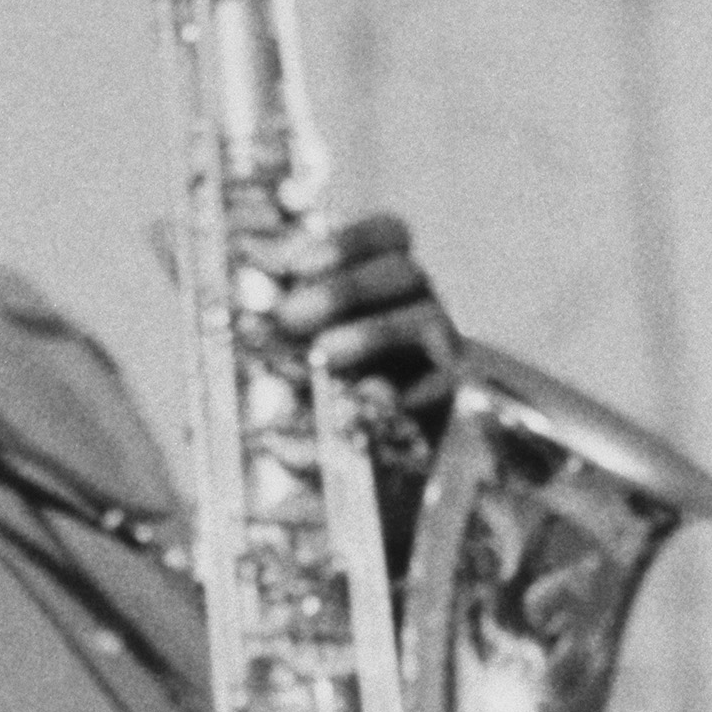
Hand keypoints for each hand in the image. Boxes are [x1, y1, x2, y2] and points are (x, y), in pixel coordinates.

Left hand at [247, 202, 460, 459]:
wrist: (373, 474)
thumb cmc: (330, 403)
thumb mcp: (305, 353)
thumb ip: (290, 316)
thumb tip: (258, 277)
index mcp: (390, 287)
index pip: (389, 237)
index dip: (347, 242)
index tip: (294, 266)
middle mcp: (422, 309)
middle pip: (405, 271)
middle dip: (345, 289)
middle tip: (290, 317)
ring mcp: (445, 353)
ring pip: (429, 320)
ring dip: (372, 333)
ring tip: (324, 355)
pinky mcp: (454, 402)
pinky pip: (442, 386)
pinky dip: (405, 392)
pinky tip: (370, 400)